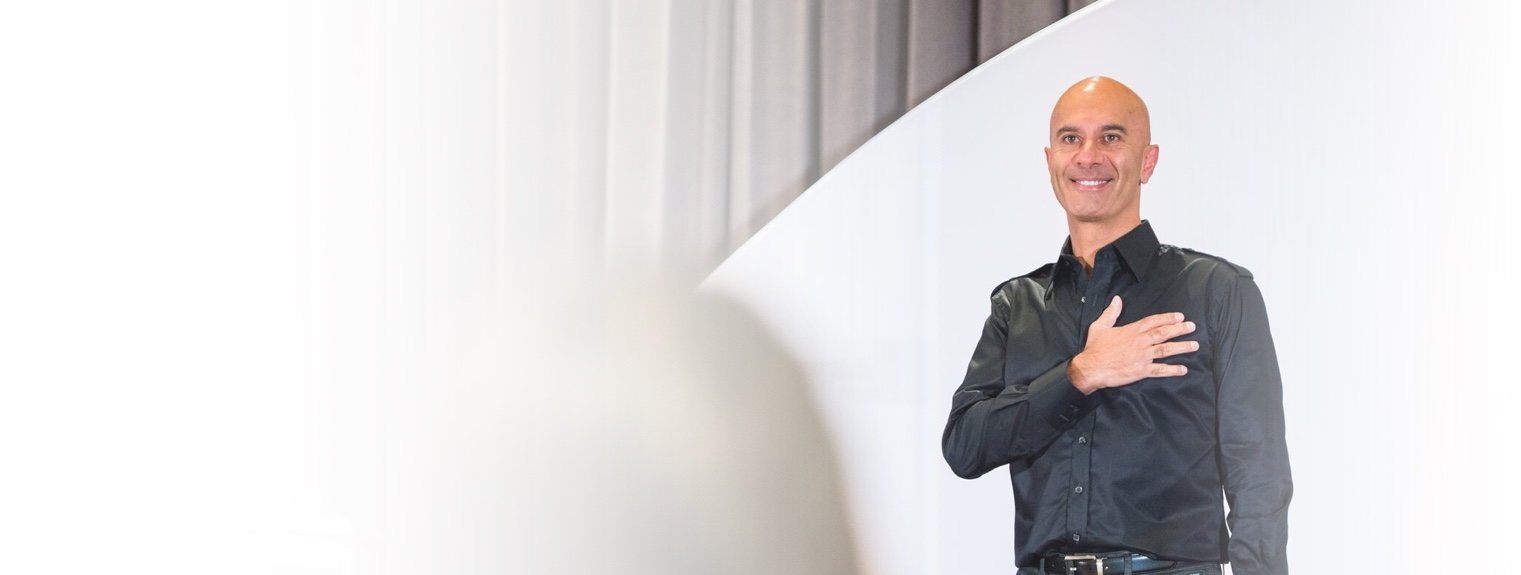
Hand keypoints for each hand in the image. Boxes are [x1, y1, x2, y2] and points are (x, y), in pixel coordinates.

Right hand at [1068, 295, 1197, 394]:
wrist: (1090, 369)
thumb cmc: (1094, 348)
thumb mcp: (1099, 326)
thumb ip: (1110, 313)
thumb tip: (1117, 299)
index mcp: (1131, 331)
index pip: (1153, 321)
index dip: (1167, 318)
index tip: (1180, 316)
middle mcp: (1139, 342)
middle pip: (1163, 333)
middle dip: (1179, 329)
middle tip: (1192, 326)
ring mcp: (1142, 357)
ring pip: (1166, 350)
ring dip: (1181, 347)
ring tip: (1194, 345)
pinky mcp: (1141, 371)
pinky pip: (1160, 370)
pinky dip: (1172, 370)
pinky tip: (1183, 369)